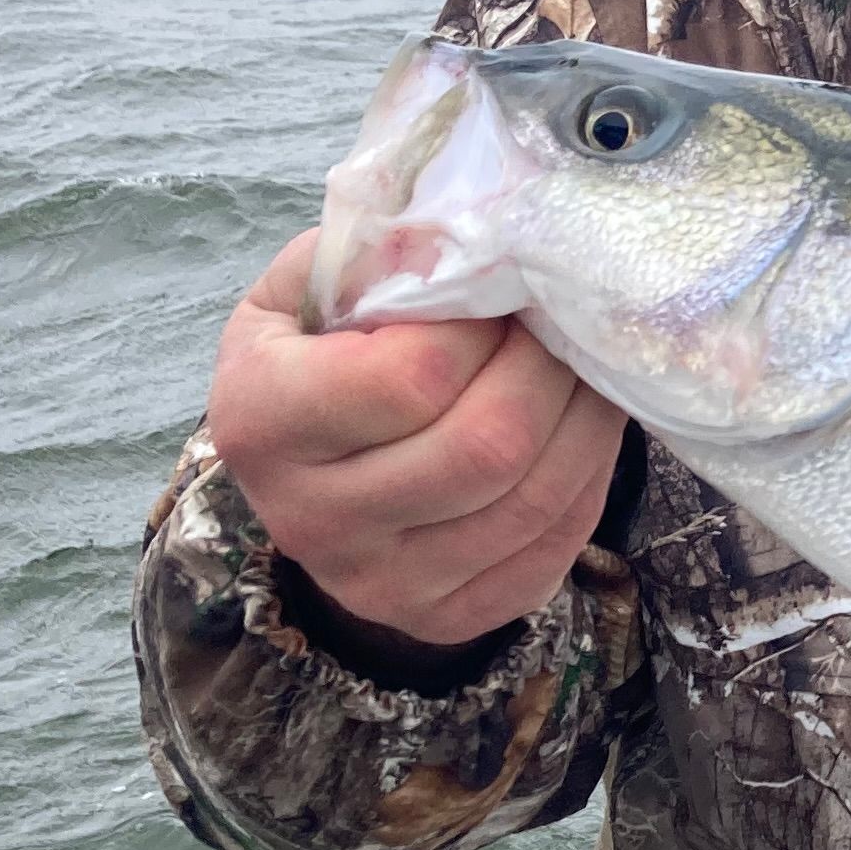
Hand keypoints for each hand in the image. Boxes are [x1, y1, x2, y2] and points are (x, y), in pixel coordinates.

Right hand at [202, 228, 629, 654]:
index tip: (504, 285)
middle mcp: (309, 520)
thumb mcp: (314, 286)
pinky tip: (583, 425)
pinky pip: (552, 547)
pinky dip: (590, 477)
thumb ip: (376, 252)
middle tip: (567, 320)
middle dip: (551, 370)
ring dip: (587, 419)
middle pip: (486, 446)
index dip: (483, 324)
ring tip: (587, 362)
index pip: (410, 378)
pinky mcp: (443, 616)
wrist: (307, 473)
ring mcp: (378, 583)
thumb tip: (463, 233)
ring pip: (533, 500)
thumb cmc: (319, 351)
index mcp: (260, 421)